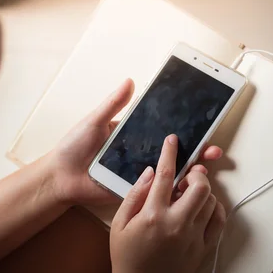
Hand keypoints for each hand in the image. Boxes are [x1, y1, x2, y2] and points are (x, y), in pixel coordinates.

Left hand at [47, 79, 223, 206]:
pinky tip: (187, 185)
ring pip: (168, 172)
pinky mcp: (133, 190)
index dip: (183, 126)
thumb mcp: (94, 121)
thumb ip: (113, 104)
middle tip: (212, 147)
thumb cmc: (74, 147)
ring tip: (205, 165)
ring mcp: (138, 173)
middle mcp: (140, 154)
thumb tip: (130, 81)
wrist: (60, 176)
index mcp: (134, 135)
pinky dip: (172, 189)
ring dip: (189, 169)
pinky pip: (155, 190)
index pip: (163, 129)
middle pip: (172, 152)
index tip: (202, 121)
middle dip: (195, 150)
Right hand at [108, 134, 225, 272]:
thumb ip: (135, 195)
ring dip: (203, 190)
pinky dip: (216, 208)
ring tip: (190, 192)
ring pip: (210, 201)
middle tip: (186, 174)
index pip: (166, 176)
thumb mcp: (120, 223)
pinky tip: (204, 206)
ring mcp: (193, 236)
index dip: (170, 153)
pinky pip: (219, 221)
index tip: (173, 141)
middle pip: (198, 186)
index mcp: (152, 215)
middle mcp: (176, 223)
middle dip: (195, 173)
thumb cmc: (126, 257)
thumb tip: (151, 173)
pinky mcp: (203, 248)